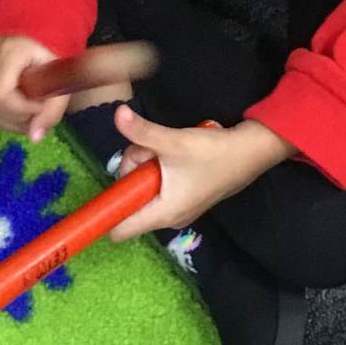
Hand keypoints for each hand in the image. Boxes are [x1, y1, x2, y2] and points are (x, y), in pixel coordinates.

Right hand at [0, 35, 68, 141]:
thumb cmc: (50, 55)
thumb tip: (34, 137)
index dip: (20, 111)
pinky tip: (17, 107)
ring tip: (29, 112)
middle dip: (17, 119)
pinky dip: (2, 114)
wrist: (33, 36)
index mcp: (8, 51)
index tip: (40, 108)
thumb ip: (52, 110)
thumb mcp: (60, 80)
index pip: (0, 95)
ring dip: (10, 120)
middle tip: (37, 115)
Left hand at [106, 107, 294, 241]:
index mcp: (162, 213)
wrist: (252, 152)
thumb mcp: (173, 141)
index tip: (93, 193)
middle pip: (129, 199)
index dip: (104, 215)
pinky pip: (157, 184)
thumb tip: (117, 114)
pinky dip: (158, 167)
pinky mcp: (184, 196)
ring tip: (165, 147)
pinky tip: (172, 153)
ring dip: (146, 163)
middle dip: (131, 171)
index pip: (119, 230)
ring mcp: (177, 207)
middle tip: (148, 150)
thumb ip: (142, 132)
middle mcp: (167, 217)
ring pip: (143, 187)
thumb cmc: (213, 153)